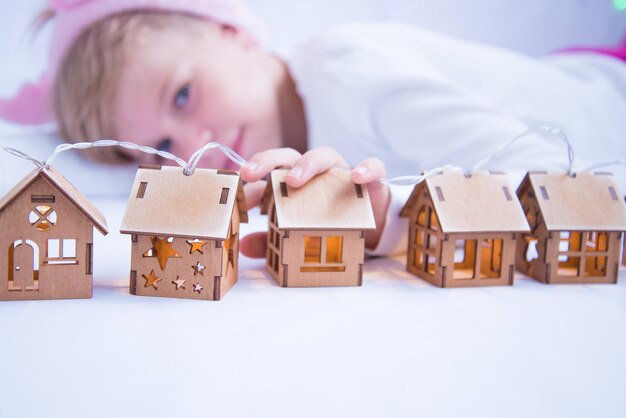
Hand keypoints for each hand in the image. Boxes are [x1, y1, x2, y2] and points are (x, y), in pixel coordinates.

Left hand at [239, 147, 390, 257]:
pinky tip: (357, 176)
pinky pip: (374, 167)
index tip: (235, 192)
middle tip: (250, 174)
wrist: (370, 228)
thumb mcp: (296, 237)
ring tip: (294, 180)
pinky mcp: (371, 181)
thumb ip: (271, 240)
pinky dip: (367, 168)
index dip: (251, 181)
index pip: (268, 173)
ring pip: (325, 155)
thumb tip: (245, 246)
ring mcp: (342, 174)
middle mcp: (315, 173)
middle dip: (268, 160)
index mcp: (293, 183)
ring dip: (308, 164)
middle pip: (289, 155)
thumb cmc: (327, 225)